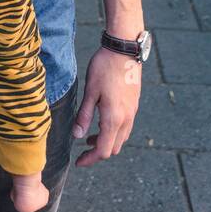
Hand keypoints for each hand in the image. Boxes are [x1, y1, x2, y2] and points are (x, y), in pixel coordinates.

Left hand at [72, 46, 141, 166]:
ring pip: (121, 138)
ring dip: (106, 142)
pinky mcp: (134, 105)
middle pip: (114, 148)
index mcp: (114, 118)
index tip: (78, 162)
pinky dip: (113, 132)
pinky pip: (125, 127)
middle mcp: (126, 119)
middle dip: (98, 153)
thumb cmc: (104, 68)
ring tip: (88, 137)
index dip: (90, 159)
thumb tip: (76, 136)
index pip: (103, 150)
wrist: (124, 50)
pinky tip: (101, 122)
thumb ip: (84, 116)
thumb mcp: (90, 91)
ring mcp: (132, 112)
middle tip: (82, 151)